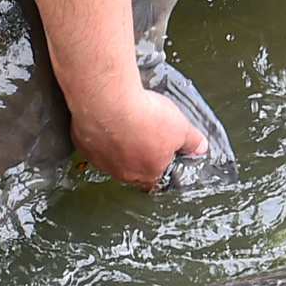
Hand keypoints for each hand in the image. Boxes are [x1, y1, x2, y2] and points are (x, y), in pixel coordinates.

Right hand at [68, 73, 209, 190]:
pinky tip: (106, 119)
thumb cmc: (143, 117)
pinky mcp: (85, 145)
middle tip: (142, 135)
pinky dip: (99, 134)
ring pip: (111, 157)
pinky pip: (93, 143)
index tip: (161, 159)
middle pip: (132, 169)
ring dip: (117, 145)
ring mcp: (101, 160)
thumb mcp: (181, 127)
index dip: (160, 170)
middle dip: (139, 155)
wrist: (109, 103)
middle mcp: (123, 171)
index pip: (155, 182)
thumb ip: (192, 141)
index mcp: (148, 171)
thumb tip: (200, 147)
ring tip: (124, 123)